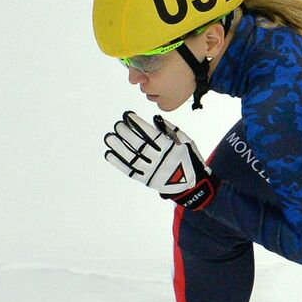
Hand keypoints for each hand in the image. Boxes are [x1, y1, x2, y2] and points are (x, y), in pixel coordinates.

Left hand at [104, 112, 219, 209]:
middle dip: (127, 133)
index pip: (152, 134)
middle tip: (117, 124)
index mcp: (172, 149)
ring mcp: (152, 171)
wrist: (193, 185)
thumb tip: (154, 119)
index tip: (128, 116)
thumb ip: (172, 130)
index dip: (139, 124)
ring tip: (109, 137)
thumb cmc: (189, 159)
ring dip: (119, 147)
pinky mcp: (146, 181)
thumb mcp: (188, 142)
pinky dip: (118, 163)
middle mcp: (161, 160)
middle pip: (140, 145)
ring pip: (132, 158)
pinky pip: (130, 171)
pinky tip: (109, 154)